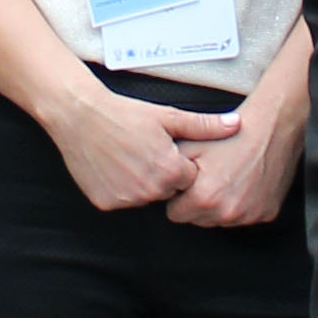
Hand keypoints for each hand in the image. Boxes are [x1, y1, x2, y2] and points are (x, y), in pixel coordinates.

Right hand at [38, 82, 239, 211]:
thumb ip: (204, 126)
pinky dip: (119, 187)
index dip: (178, 161)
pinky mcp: (106, 203)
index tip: (164, 146)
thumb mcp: (168, 116)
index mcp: (170, 171)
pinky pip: (122, 200)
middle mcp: (150, 191)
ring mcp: (126, 200)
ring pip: (145, 196)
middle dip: (162, 174)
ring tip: (128, 155)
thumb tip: (237, 125)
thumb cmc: (125, 113)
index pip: (188, 178)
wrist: (80, 115)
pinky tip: (113, 165)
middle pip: (167, 190)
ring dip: (141, 182)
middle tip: (144, 149)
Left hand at [167, 81, 305, 229]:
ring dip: (220, 205)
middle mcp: (227, 213)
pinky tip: (244, 182)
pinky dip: (243, 204)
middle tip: (209, 176)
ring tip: (228, 176)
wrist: (272, 127)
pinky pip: (245, 217)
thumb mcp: (190, 145)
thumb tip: (158, 182)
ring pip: (221, 220)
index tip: (188, 183)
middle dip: (198, 203)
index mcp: (204, 198)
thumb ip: (169, 170)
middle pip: (198, 220)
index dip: (178, 196)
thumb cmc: (232, 134)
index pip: (175, 214)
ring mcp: (249, 216)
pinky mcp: (267, 214)